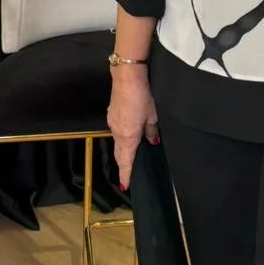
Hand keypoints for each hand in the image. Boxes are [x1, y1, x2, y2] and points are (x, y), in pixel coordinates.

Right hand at [107, 70, 158, 189]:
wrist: (126, 78)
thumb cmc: (142, 97)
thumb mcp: (152, 115)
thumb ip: (151, 130)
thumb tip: (152, 140)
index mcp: (128, 137)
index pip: (126, 162)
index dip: (126, 175)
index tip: (125, 186)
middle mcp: (117, 133)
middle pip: (120, 155)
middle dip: (124, 166)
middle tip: (129, 175)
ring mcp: (112, 123)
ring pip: (118, 143)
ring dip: (123, 152)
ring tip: (130, 158)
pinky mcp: (111, 115)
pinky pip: (116, 132)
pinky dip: (122, 138)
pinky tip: (129, 136)